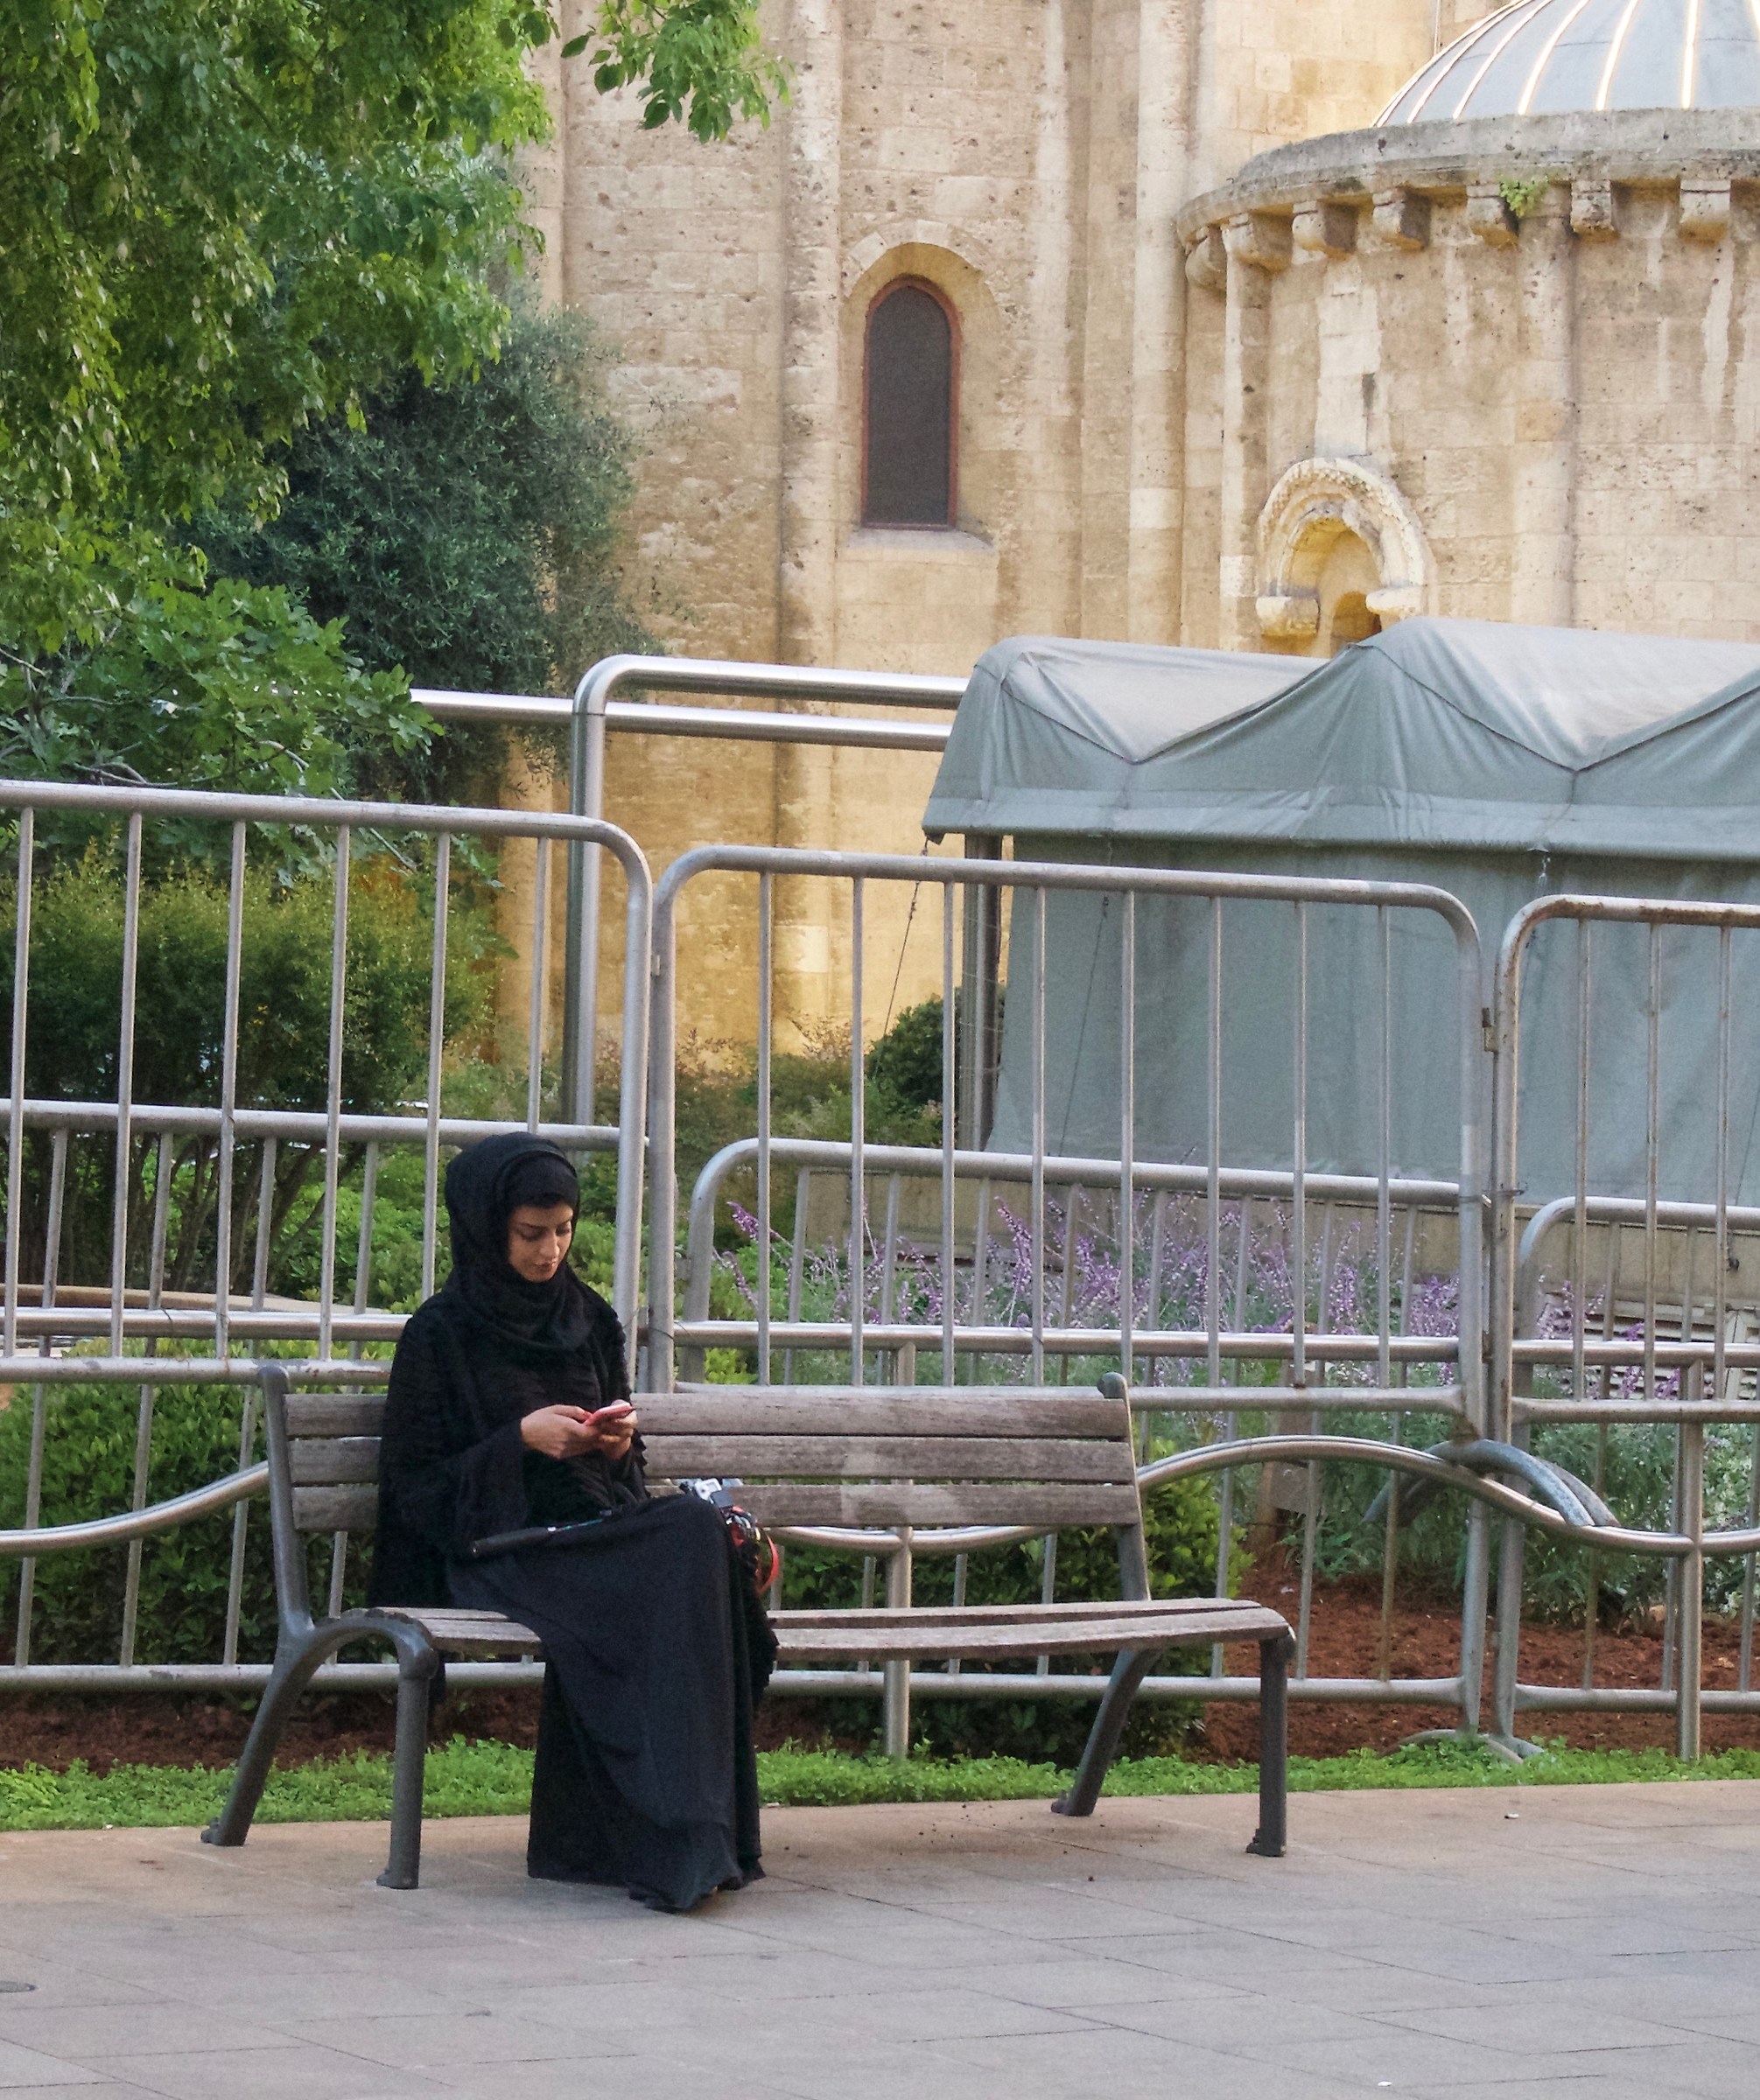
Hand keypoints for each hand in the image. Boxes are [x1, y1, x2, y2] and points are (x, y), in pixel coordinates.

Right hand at [518, 1403, 637, 1461]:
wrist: (523, 1436)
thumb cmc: (540, 1418)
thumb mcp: (557, 1409)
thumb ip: (575, 1412)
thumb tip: (589, 1415)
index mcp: (568, 1428)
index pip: (591, 1433)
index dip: (601, 1429)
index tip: (607, 1424)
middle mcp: (569, 1442)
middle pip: (591, 1442)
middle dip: (600, 1436)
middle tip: (609, 1431)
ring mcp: (565, 1451)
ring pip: (586, 1448)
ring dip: (593, 1442)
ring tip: (601, 1436)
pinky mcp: (561, 1456)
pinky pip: (578, 1451)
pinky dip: (584, 1446)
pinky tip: (586, 1441)